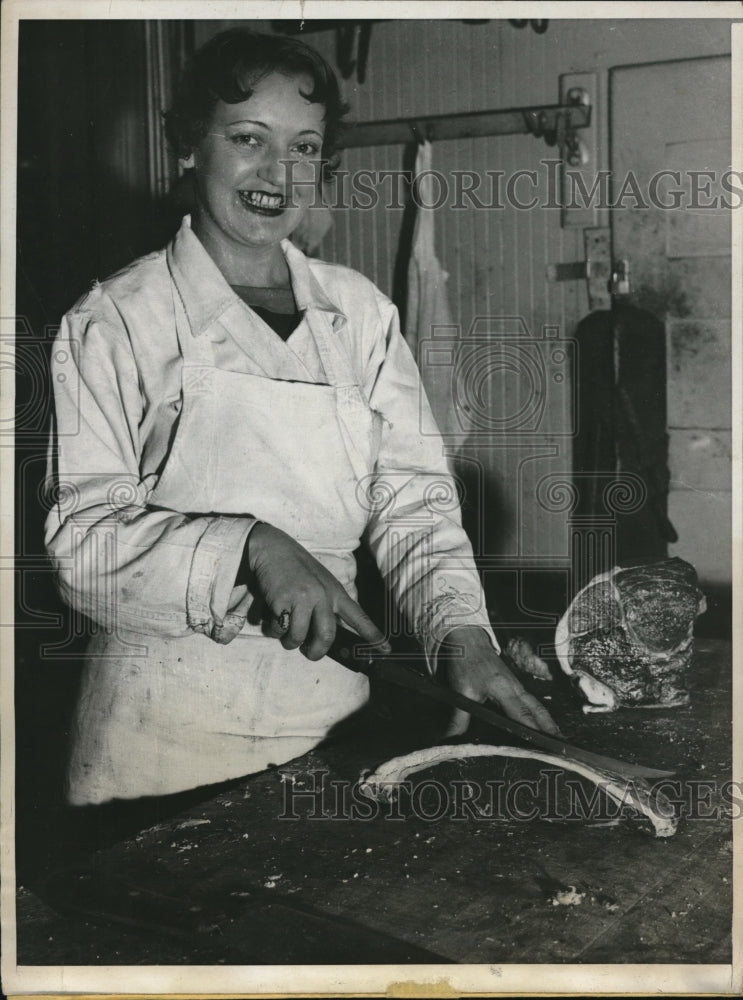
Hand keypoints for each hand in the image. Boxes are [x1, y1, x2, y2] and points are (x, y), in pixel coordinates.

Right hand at [246, 522, 389, 659]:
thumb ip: (327, 605)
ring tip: (285, 632)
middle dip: (316, 652)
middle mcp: (322, 595)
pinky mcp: (282, 600)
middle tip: (309, 653)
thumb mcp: (320, 582)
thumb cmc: (296, 568)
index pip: (358, 617)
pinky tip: (273, 616)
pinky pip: (279, 629)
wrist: (273, 548)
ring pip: (299, 637)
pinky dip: (273, 629)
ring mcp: (303, 598)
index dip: (373, 636)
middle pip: (326, 636)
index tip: (386, 650)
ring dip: (290, 642)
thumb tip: (324, 636)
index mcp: (335, 592)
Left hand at [438, 626, 560, 737]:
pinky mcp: (515, 685)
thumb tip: (452, 741)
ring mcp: (517, 686)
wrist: (469, 640)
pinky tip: (543, 724)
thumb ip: (460, 719)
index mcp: (504, 690)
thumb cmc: (466, 664)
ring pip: (537, 706)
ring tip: (559, 739)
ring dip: (548, 722)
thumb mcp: (461, 692)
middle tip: (563, 746)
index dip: (535, 731)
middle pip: (538, 711)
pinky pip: (531, 702)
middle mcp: (516, 688)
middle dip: (551, 729)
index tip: (545, 747)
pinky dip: (540, 714)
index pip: (523, 715)